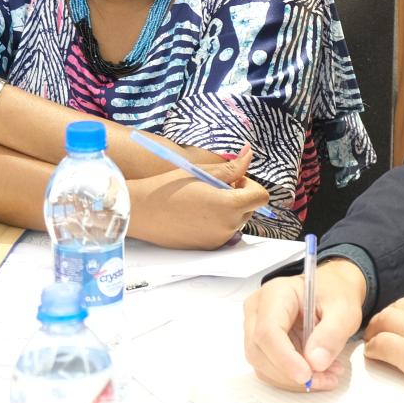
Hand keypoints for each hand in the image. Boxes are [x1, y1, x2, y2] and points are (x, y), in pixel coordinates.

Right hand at [127, 145, 271, 248]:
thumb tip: (249, 155)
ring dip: (228, 209)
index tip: (233, 179)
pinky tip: (195, 213)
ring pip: (237, 220)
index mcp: (229, 205)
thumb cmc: (168, 188)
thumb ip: (231, 167)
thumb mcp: (202, 172)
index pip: (261, 196)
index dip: (250, 185)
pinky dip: (217, 222)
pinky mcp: (208, 247)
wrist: (142, 212)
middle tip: (213, 186)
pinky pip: (223, 232)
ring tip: (201, 200)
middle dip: (238, 196)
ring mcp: (218, 239)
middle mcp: (227, 226)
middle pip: (250, 208)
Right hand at [244, 259, 366, 391]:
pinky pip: (270, 371)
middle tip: (326, 377)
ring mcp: (255, 328)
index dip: (284, 358)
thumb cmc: (333, 294)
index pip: (268, 330)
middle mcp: (258, 310)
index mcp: (276, 293)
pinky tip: (317, 373)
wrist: (330, 293)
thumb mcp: (343, 310)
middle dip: (291, 372)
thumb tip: (315, 362)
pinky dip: (293, 379)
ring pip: (263, 365)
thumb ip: (331, 334)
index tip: (306, 375)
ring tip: (327, 374)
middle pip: (260, 351)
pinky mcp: (262, 346)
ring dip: (294, 379)